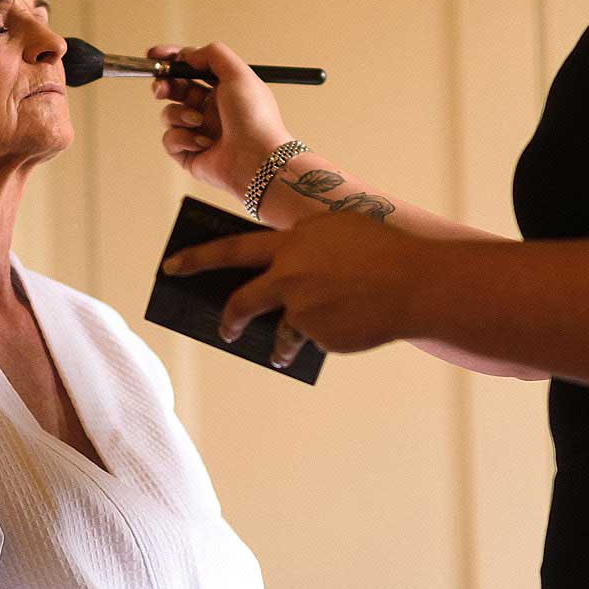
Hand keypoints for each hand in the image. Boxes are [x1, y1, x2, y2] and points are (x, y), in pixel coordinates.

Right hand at [149, 42, 292, 201]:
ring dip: (179, 115)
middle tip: (160, 88)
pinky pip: (170, 139)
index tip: (155, 55)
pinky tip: (203, 143)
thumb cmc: (256, 119)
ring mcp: (199, 131)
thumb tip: (189, 55)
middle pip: (176, 89)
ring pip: (169, 114)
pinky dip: (183, 138)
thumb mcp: (239, 74)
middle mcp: (211, 109)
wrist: (258, 159)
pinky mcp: (190, 153)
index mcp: (224, 89)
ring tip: (198, 121)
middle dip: (164, 85)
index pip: (192, 67)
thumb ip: (213, 54)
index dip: (172, 60)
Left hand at [163, 212, 427, 357]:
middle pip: (242, 301)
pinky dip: (329, 338)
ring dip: (279, 345)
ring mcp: (302, 309)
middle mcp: (289, 275)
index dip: (198, 259)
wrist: (417, 282)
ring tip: (282, 353)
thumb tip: (281, 288)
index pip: (232, 250)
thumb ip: (306, 252)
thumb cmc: (384, 252)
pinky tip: (352, 329)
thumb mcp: (339, 234)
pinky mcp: (319, 336)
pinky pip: (316, 340)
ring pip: (281, 331)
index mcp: (292, 243)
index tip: (171, 268)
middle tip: (225, 329)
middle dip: (229, 318)